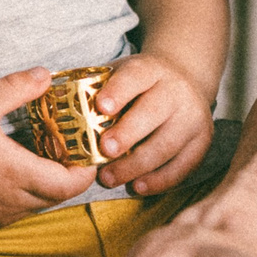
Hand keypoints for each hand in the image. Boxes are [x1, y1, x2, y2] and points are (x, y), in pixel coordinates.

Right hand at [0, 69, 97, 228]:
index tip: (85, 151)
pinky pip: (17, 212)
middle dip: (67, 176)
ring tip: (38, 158)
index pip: (70, 185)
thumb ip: (16, 89)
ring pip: (38, 205)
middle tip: (65, 150)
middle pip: (58, 196)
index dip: (85, 171)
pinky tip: (11, 173)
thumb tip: (46, 75)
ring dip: (45, 186)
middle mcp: (11, 201)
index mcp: (15, 174)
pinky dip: (24, 196)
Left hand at [92, 54, 215, 195]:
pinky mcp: (202, 141)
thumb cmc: (139, 82)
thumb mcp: (119, 73)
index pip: (135, 77)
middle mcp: (176, 91)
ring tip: (110, 177)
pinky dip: (161, 179)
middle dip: (127, 134)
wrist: (184, 80)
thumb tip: (53, 100)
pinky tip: (138, 187)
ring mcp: (194, 117)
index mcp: (151, 69)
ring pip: (168, 144)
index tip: (100, 107)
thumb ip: (96, 86)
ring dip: (137, 164)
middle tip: (103, 150)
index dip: (118, 92)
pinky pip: (184, 164)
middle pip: (153, 112)